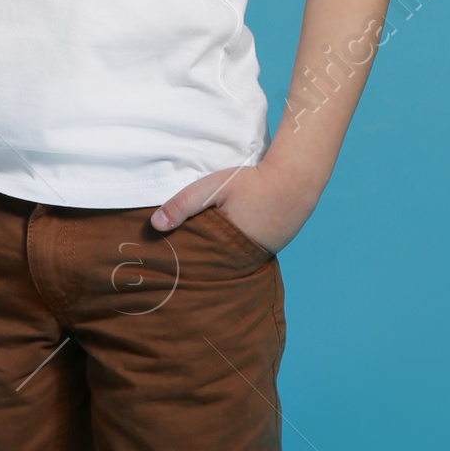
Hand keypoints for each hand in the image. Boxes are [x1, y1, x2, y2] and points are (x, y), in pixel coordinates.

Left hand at [151, 161, 314, 256]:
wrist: (295, 180)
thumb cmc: (252, 183)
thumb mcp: (213, 189)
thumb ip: (184, 204)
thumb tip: (154, 225)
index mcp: (225, 250)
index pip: (194, 266)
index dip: (178, 265)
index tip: (160, 266)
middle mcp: (241, 261)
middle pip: (208, 269)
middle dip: (191, 266)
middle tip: (169, 267)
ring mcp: (256, 258)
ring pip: (224, 264)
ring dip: (210, 259)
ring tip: (190, 257)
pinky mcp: (265, 251)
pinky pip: (239, 256)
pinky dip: (227, 252)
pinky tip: (216, 246)